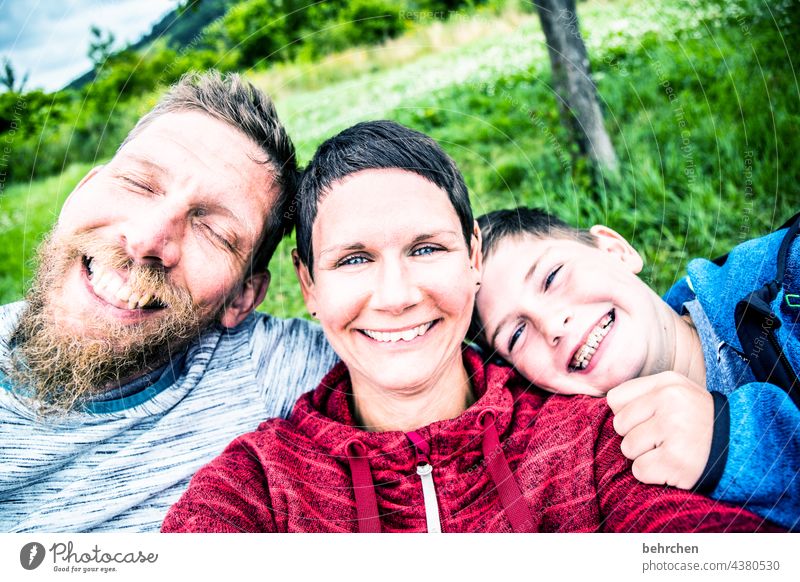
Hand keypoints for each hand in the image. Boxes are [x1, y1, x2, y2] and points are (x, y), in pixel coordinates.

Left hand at [606, 372, 713, 489]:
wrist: (740, 447)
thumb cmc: (697, 420)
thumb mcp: (675, 392)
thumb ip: (642, 393)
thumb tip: (605, 404)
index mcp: (667, 383)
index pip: (615, 399)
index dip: (627, 414)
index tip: (647, 420)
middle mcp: (670, 402)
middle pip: (619, 425)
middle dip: (635, 435)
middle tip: (661, 438)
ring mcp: (674, 431)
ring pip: (627, 448)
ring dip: (644, 455)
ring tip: (669, 450)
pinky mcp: (676, 460)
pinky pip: (639, 469)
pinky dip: (652, 473)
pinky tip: (671, 465)